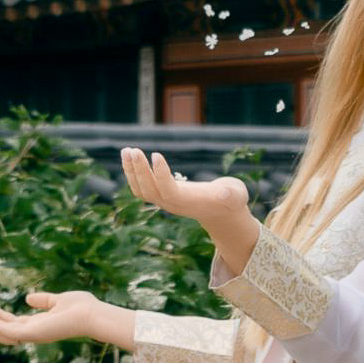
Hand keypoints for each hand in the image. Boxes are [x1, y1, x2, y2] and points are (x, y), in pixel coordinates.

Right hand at [0, 289, 99, 345]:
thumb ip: (44, 300)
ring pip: (3, 334)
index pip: (13, 322)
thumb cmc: (82, 307)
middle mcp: (34, 332)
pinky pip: (10, 332)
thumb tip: (28, 298)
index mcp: (39, 324)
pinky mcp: (34, 334)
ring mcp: (34, 335)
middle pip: (4, 330)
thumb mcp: (58, 300)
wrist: (93, 314)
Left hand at [120, 146, 248, 227]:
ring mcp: (165, 202)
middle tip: (133, 150)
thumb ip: (231, 194)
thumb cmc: (231, 199)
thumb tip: (225, 192)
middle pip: (149, 191)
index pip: (169, 191)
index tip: (156, 154)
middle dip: (139, 171)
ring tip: (127, 150)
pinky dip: (133, 174)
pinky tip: (131, 158)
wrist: (222, 213)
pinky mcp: (161, 197)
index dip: (160, 175)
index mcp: (190, 202)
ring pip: (141, 191)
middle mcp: (173, 204)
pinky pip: (141, 188)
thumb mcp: (236, 195)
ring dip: (131, 171)